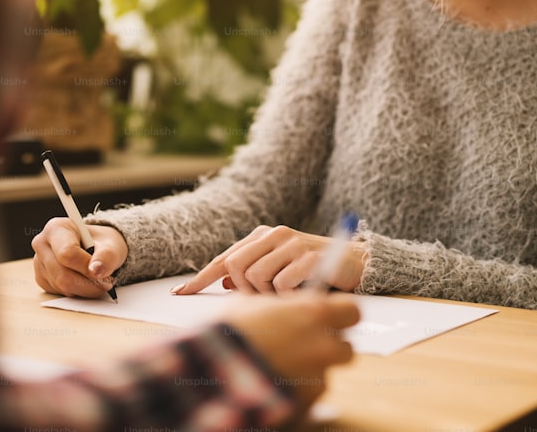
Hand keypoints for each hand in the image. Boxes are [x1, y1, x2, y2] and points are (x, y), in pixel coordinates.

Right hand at [31, 218, 126, 296]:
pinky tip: (86, 282)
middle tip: (107, 283)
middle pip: (63, 274)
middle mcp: (42, 243)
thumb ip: (107, 256)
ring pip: (62, 286)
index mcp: (56, 228)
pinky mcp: (42, 279)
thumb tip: (96, 271)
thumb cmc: (102, 243)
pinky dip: (78, 292)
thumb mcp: (111, 245)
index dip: (87, 267)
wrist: (97, 248)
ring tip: (99, 281)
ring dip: (85, 289)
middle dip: (88, 283)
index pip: (67, 253)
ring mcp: (39, 263)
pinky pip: (60, 293)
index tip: (104, 274)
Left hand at [171, 225, 365, 294]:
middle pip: (235, 267)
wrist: (356, 263)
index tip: (180, 293)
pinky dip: (287, 297)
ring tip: (288, 296)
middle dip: (244, 290)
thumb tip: (225, 283)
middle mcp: (275, 235)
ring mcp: (292, 244)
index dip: (201, 278)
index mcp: (263, 236)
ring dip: (269, 296)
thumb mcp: (280, 269)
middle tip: (264, 300)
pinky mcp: (309, 257)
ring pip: (257, 278)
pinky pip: (282, 285)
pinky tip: (301, 294)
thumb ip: (253, 272)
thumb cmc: (314, 270)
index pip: (224, 258)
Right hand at [218, 293, 358, 412]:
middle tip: (301, 345)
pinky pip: (309, 395)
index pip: (352, 310)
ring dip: (308, 370)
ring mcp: (318, 377)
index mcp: (315, 314)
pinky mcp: (308, 403)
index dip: (340, 314)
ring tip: (276, 367)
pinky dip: (295, 390)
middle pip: (345, 347)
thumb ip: (275, 305)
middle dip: (327, 346)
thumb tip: (276, 306)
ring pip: (325, 372)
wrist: (213, 372)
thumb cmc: (230, 333)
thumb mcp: (249, 304)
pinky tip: (271, 383)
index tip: (327, 316)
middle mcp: (324, 346)